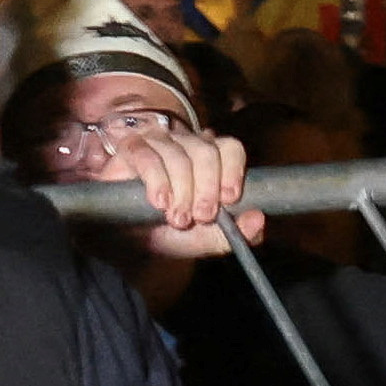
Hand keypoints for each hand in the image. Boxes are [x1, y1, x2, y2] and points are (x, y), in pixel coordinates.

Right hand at [106, 124, 254, 258]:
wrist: (126, 242)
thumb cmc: (167, 233)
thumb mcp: (204, 240)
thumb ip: (234, 233)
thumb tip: (258, 220)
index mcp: (211, 159)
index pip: (230, 148)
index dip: (232, 170)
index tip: (229, 199)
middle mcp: (187, 144)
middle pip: (206, 151)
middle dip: (206, 188)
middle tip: (201, 216)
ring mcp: (158, 142)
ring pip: (179, 155)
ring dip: (181, 190)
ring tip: (176, 218)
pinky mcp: (132, 148)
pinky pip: (148, 156)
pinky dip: (157, 180)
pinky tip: (159, 201)